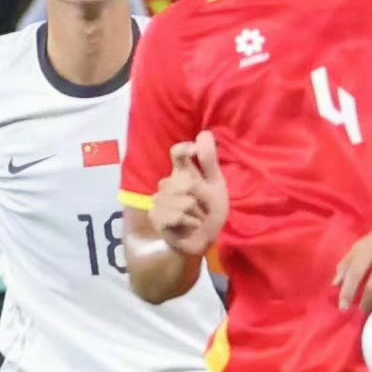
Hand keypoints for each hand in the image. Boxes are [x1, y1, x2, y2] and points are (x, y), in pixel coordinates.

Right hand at [137, 133, 228, 262]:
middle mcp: (168, 183)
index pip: (177, 152)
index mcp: (182, 172)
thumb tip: (204, 133)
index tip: (192, 151)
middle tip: (203, 207)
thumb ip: (209, 160)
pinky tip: (188, 226)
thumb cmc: (211, 209)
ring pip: (182, 202)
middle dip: (201, 199)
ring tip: (196, 218)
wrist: (204, 238)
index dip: (184, 149)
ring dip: (196, 214)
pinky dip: (188, 223)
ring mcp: (159, 200)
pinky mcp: (156, 217)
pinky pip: (175, 216)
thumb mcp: (216, 183)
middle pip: (184, 182)